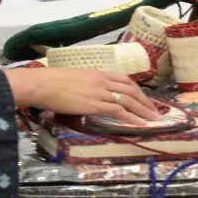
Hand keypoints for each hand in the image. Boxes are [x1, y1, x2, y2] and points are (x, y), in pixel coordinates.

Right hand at [5, 68, 153, 119]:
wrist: (41, 84)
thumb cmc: (51, 82)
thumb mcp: (74, 78)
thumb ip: (86, 84)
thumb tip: (88, 92)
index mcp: (98, 73)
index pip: (125, 80)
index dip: (138, 90)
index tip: (145, 99)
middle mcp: (103, 81)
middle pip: (132, 90)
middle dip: (146, 102)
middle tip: (156, 112)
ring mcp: (100, 92)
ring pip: (129, 101)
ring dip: (144, 111)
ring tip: (155, 120)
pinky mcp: (95, 105)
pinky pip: (119, 112)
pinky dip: (132, 118)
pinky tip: (141, 125)